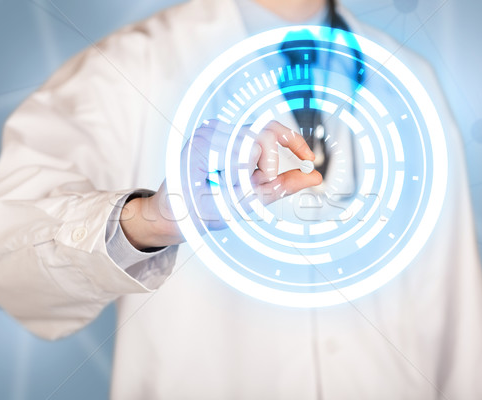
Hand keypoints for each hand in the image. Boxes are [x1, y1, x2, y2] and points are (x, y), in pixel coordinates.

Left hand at [120, 120, 321, 247]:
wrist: (167, 215)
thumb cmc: (193, 214)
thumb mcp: (237, 206)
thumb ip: (277, 188)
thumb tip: (314, 178)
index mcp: (208, 142)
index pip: (260, 142)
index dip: (270, 168)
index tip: (263, 187)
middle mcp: (211, 130)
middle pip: (265, 135)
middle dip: (269, 166)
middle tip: (259, 189)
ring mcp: (216, 131)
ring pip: (264, 138)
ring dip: (263, 166)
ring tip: (242, 188)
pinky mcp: (222, 137)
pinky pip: (255, 142)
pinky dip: (258, 164)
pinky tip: (241, 180)